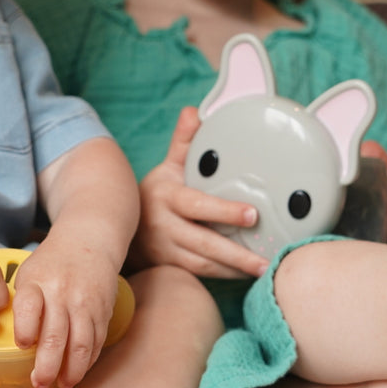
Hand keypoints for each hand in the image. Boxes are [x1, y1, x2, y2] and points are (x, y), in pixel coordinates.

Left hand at [10, 237, 117, 387]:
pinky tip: (78, 370)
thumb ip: (21, 305)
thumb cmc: (51, 263)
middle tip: (39, 383)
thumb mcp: (29, 274)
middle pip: (55, 336)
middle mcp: (63, 292)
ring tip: (62, 384)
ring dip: (71, 371)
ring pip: (80, 345)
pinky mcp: (103, 311)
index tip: (22, 345)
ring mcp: (86, 303)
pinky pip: (97, 342)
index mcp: (37, 281)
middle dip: (46, 367)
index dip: (25, 330)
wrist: (90, 241)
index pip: (29, 308)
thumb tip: (6, 342)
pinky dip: (88, 361)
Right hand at [133, 106, 268, 279]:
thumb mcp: (167, 167)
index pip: (197, 205)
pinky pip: (200, 274)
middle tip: (265, 258)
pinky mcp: (169, 268)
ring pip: (203, 265)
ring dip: (234, 269)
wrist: (121, 228)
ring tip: (263, 269)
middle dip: (236, 253)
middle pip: (203, 243)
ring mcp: (166, 250)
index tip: (253, 214)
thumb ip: (183, 142)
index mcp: (167, 196)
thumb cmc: (156, 194)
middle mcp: (164, 226)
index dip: (224, 211)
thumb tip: (193, 111)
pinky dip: (224, 276)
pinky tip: (246, 275)